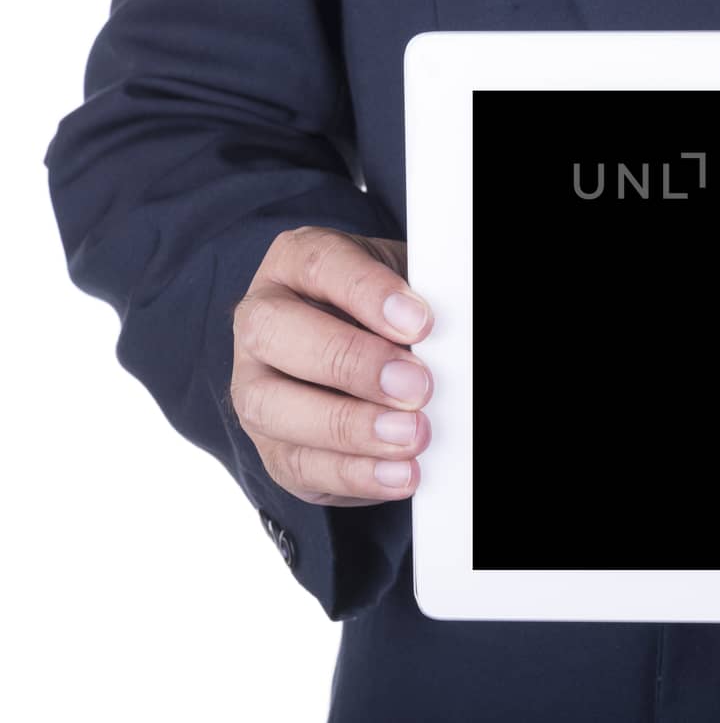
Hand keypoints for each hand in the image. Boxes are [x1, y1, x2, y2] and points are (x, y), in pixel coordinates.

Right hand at [230, 227, 433, 505]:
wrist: (359, 356)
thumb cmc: (381, 312)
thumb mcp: (401, 290)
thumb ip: (415, 306)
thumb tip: (450, 337)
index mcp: (296, 263)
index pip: (320, 265)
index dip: (368, 292)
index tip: (420, 322)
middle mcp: (261, 320)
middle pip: (277, 334)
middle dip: (352, 363)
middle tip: (416, 384)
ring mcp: (253, 385)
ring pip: (272, 407)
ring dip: (349, 427)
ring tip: (411, 435)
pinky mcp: (270, 445)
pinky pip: (297, 465)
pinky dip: (353, 474)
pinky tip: (400, 473)